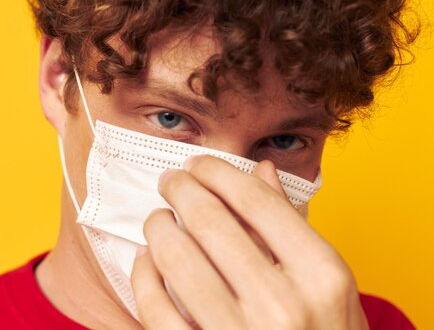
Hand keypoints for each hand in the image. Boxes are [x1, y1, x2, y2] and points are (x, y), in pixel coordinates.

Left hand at [130, 155, 368, 329]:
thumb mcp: (327, 286)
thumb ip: (292, 226)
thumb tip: (261, 170)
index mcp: (322, 276)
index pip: (256, 201)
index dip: (218, 172)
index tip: (198, 164)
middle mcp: (283, 306)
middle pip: (210, 221)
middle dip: (180, 190)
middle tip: (170, 182)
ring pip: (176, 258)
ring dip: (158, 228)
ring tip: (159, 220)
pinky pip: (156, 308)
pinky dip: (144, 276)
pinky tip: (147, 261)